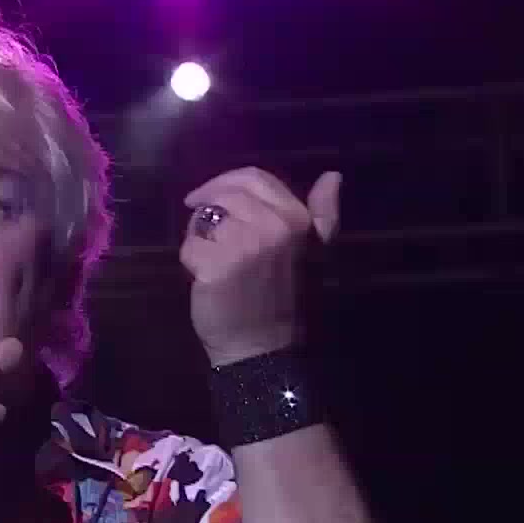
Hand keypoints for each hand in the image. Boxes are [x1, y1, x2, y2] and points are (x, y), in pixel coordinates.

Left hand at [181, 167, 340, 365]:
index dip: (225, 182)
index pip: (254, 177)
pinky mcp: (217, 265)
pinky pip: (190, 246)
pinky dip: (191, 261)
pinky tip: (205, 278)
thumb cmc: (283, 298)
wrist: (263, 347)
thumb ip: (322, 214)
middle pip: (224, 195)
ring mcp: (245, 245)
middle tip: (208, 235)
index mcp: (297, 218)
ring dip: (200, 237)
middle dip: (208, 210)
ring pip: (204, 218)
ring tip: (213, 260)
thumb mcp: (312, 251)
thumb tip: (333, 175)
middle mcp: (274, 226)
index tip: (207, 197)